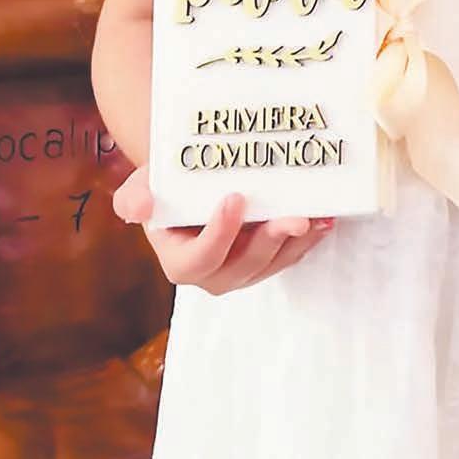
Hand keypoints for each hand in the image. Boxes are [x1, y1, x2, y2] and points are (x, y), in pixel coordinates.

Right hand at [111, 166, 334, 293]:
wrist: (192, 184)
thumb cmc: (167, 186)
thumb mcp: (143, 187)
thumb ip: (134, 198)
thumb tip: (139, 208)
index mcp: (180, 261)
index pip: (199, 260)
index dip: (218, 235)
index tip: (235, 198)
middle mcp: (213, 273)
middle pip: (243, 266)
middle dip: (269, 242)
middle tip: (291, 217)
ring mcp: (243, 268)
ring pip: (272, 263)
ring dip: (296, 243)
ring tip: (315, 218)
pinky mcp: (267, 258)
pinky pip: (289, 255)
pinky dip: (308, 239)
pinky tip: (324, 220)